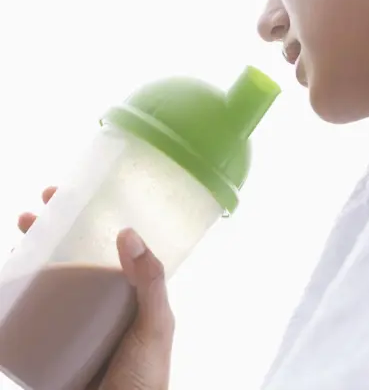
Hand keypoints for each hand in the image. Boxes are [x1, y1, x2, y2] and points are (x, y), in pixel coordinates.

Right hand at [18, 187, 174, 389]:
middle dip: (53, 231)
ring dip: (32, 258)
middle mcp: (103, 302)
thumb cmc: (147, 377)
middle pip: (74, 256)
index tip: (70, 194)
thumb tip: (127, 232)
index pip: (110, 243)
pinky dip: (17, 299)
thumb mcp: (155, 325)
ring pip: (50, 282)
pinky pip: (32, 317)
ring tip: (21, 238)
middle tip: (34, 213)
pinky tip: (6, 284)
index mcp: (131, 291)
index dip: (91, 217)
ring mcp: (75, 324)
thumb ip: (150, 281)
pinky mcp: (50, 347)